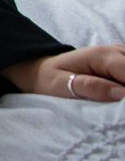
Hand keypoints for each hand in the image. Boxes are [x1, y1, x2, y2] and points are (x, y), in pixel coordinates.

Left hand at [2, 45, 124, 101]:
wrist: (44, 70)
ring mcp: (123, 56)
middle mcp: (116, 52)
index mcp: (101, 56)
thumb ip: (90, 87)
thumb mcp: (61, 85)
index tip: (122, 107)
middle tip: (118, 108)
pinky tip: (119, 100)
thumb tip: (121, 94)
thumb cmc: (50, 79)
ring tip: (117, 106)